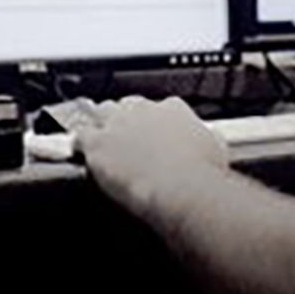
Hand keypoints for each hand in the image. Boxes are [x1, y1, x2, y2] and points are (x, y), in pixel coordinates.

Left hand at [74, 95, 229, 219]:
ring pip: (100, 113)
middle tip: (125, 138)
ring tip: (97, 136)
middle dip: (124, 118)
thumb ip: (208, 138)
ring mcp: (117, 125)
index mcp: (172, 108)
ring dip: (98, 124)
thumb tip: (212, 140)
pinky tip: (78, 150)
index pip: (157, 105)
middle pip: (125, 105)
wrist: (180, 188)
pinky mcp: (98, 144)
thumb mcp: (216, 148)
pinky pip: (79, 136)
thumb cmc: (200, 174)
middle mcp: (143, 111)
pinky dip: (78, 143)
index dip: (151, 120)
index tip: (152, 133)